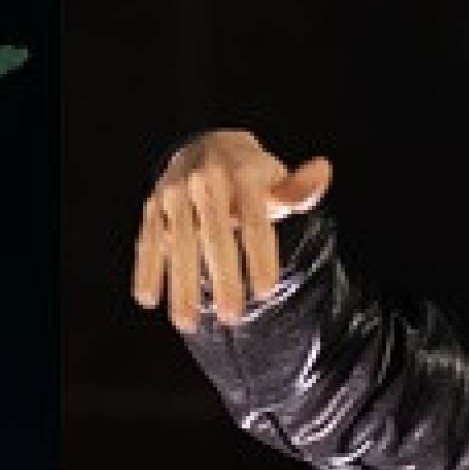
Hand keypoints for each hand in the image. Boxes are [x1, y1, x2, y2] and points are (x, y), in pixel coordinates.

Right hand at [132, 129, 334, 333]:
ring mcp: (175, 192)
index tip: (265, 292)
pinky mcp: (153, 206)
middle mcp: (206, 180)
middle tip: (231, 316)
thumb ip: (298, 188)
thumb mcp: (277, 178)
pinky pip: (148, 240)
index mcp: (243, 174)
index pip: (255, 221)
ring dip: (181, 285)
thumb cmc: (249, 177)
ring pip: (177, 242)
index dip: (260, 257)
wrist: (205, 146)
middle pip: (215, 234)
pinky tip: (148, 299)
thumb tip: (321, 173)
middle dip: (223, 277)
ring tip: (187, 323)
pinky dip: (146, 269)